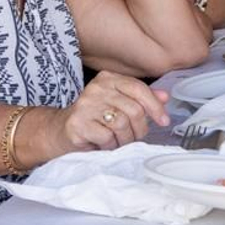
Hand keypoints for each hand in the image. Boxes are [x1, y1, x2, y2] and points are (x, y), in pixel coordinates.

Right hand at [41, 71, 169, 156]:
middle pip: (134, 110)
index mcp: (108, 79)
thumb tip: (165, 97)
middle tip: (133, 137)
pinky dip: (110, 145)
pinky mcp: (78, 123)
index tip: (164, 121)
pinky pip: (107, 137)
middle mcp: (96, 88)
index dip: (155, 107)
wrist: (59, 132)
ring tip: (117, 141)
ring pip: (122, 124)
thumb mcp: (119, 105)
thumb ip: (141, 99)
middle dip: (139, 129)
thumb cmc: (94, 120)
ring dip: (124, 139)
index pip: (139, 88)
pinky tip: (103, 143)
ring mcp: (85, 105)